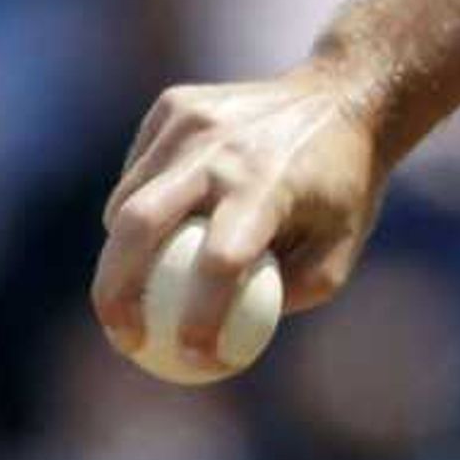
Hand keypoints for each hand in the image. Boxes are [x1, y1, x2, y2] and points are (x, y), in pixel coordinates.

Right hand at [93, 61, 393, 372]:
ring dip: (123, 254)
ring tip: (140, 292)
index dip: (200, 318)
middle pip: (139, 225)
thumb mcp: (341, 250)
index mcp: (270, 185)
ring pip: (127, 201)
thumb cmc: (344, 190)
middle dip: (115, 292)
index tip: (193, 361)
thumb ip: (289, 296)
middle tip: (123, 338)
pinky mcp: (174, 106)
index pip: (220, 261)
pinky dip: (138, 210)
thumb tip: (230, 342)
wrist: (344, 98)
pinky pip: (137, 173)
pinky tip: (162, 232)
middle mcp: (222, 149)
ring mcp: (191, 122)